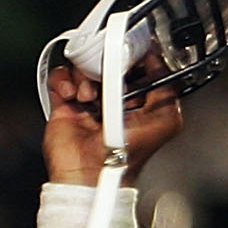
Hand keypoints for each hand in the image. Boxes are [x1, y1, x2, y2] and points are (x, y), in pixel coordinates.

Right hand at [41, 53, 184, 184]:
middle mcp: (114, 96)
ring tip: (89, 96)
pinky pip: (60, 77)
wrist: (90, 174)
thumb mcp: (165, 119)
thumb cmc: (126, 156)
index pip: (138, 63)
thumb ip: (166, 88)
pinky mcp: (65, 104)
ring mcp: (89, 99)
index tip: (129, 53)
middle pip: (109, 59)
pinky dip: (63, 80)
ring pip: (84, 66)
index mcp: (139, 97)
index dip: (134, 56)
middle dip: (107, 64)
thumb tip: (158, 63)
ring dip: (85, 76)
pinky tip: (72, 95)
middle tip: (107, 75)